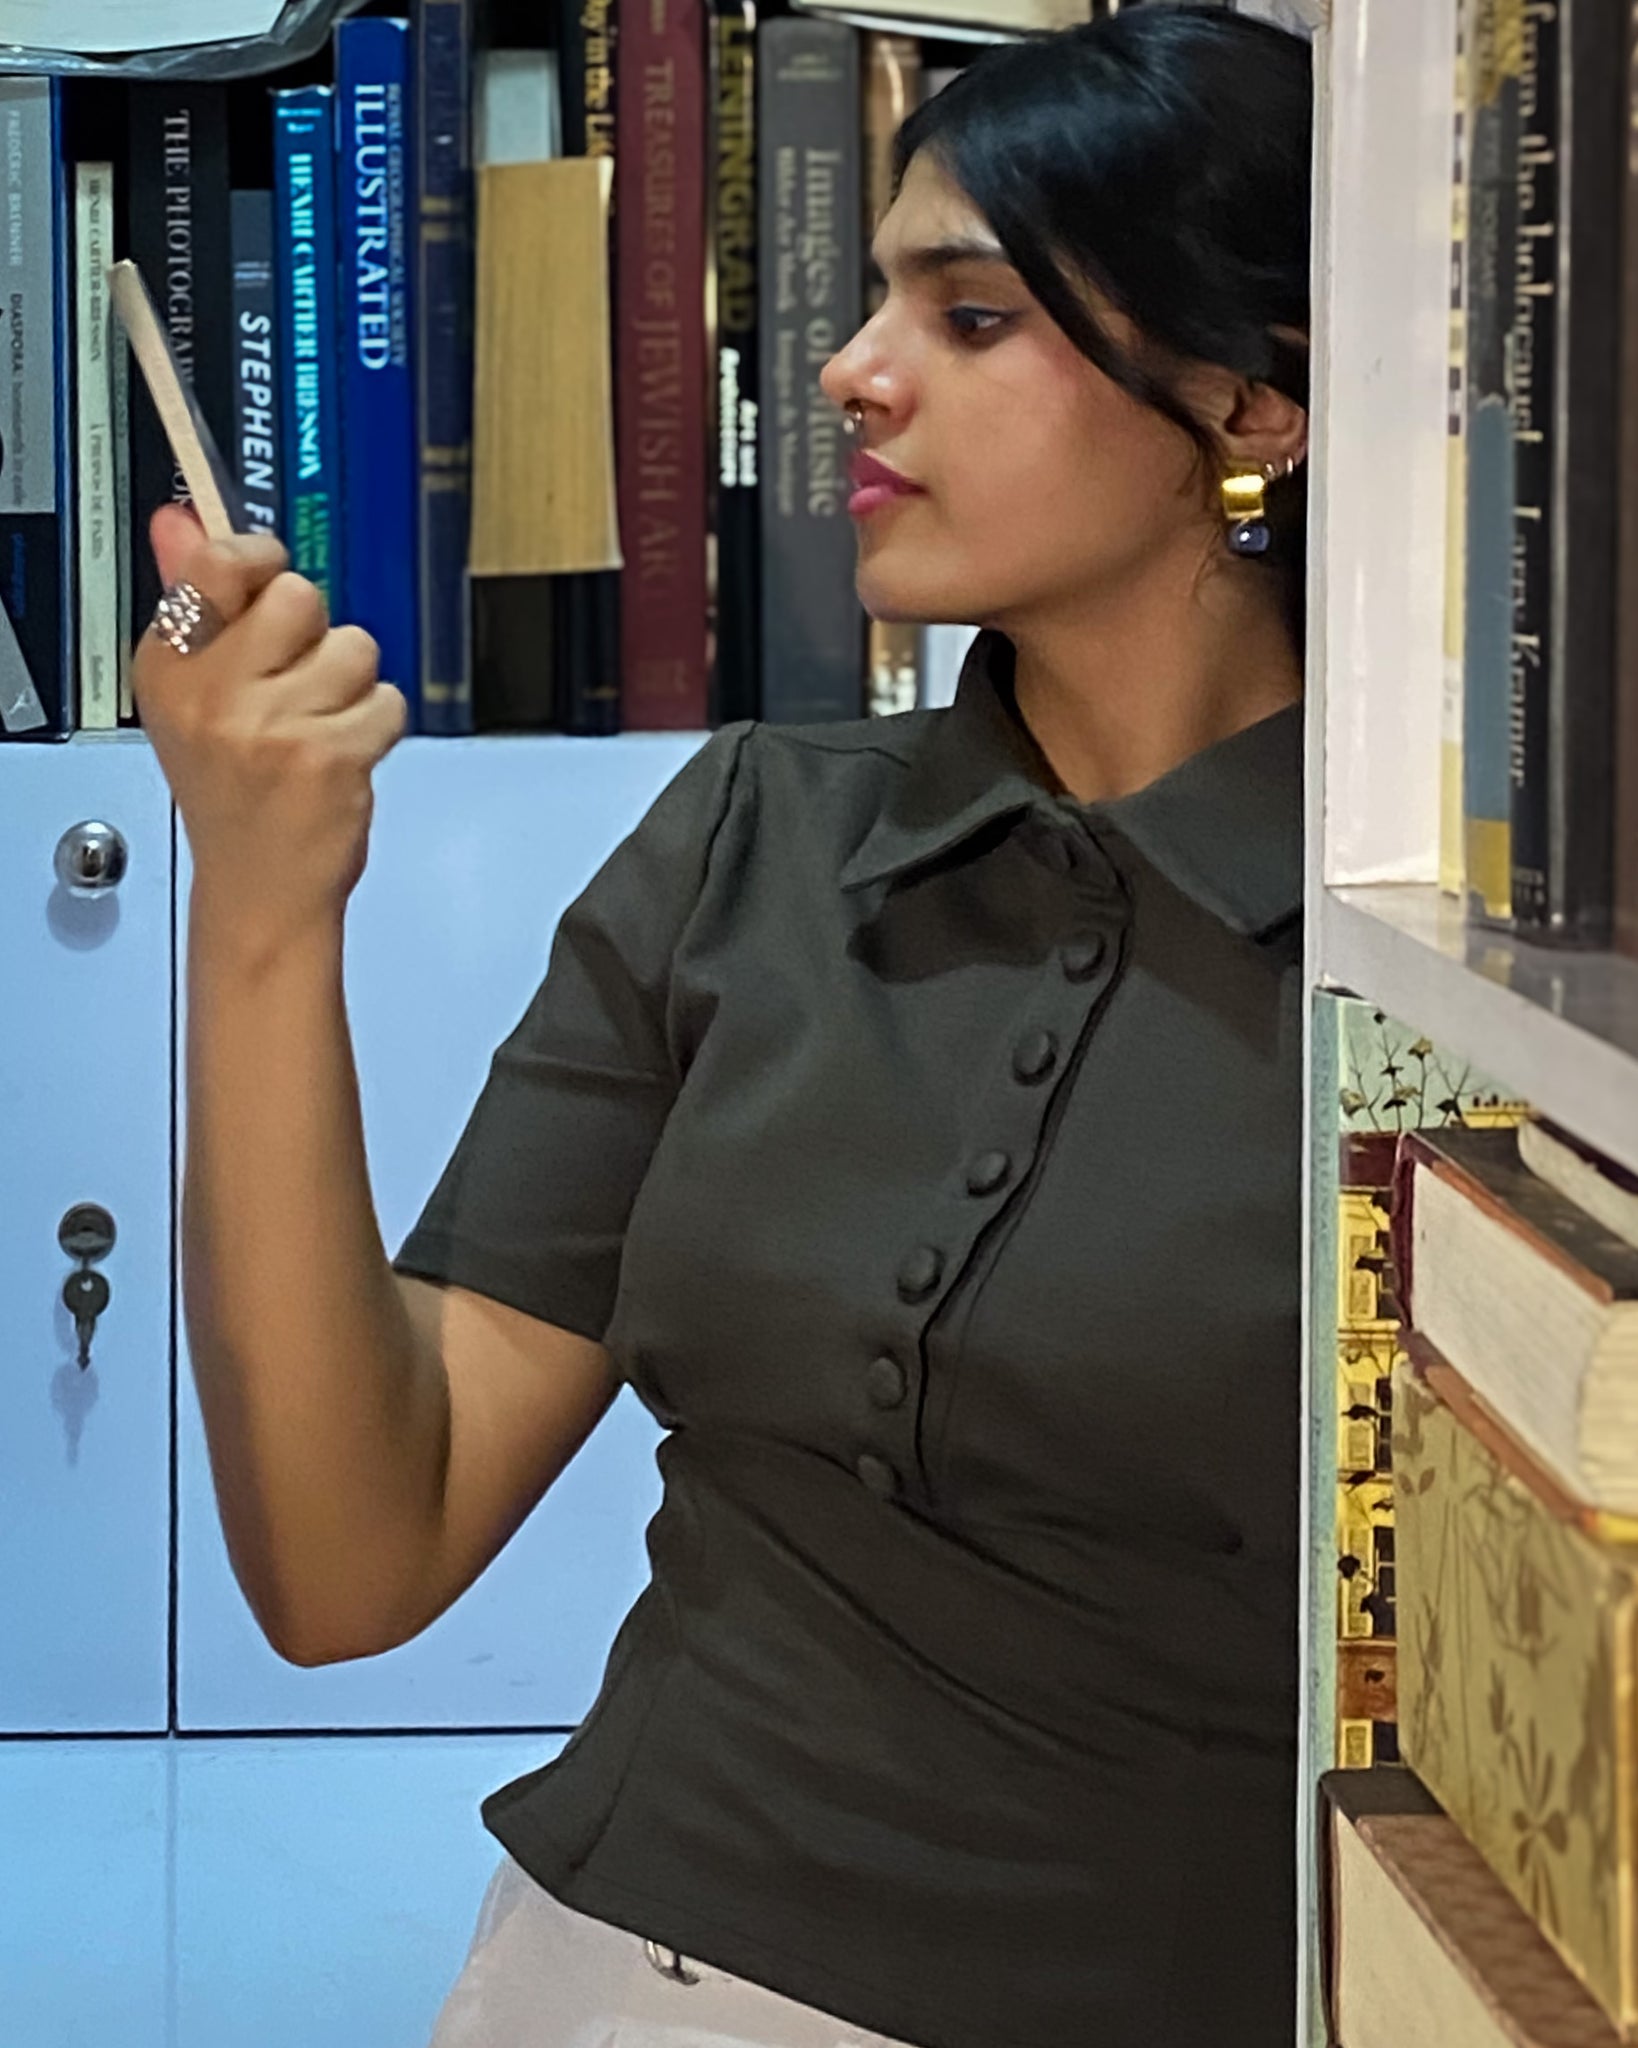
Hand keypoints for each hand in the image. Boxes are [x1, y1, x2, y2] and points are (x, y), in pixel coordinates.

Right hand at [134, 505, 408, 950]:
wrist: (260, 887)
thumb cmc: (233, 790)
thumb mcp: (192, 695)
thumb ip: (190, 600)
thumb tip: (181, 519)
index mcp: (170, 667)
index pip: (218, 563)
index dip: (260, 559)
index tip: (268, 574)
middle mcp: (215, 693)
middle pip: (300, 595)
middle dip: (315, 632)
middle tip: (297, 683)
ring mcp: (275, 725)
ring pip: (355, 646)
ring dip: (352, 684)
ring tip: (319, 726)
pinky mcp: (332, 754)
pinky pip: (387, 699)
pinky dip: (378, 725)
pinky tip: (343, 756)